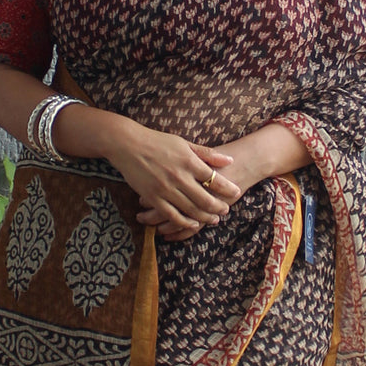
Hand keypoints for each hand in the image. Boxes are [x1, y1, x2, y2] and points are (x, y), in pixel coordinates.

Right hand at [105, 123, 241, 241]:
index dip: (228, 188)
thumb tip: (229, 159)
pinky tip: (192, 224)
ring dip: (205, 217)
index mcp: (189, 162)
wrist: (128, 145)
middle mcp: (180, 177)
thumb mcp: (184, 143)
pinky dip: (184, 222)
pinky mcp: (153, 198)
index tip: (236, 192)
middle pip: (206, 199)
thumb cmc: (157, 141)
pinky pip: (172, 215)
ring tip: (214, 219)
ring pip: (191, 210)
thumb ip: (207, 153)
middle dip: (219, 207)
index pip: (215, 179)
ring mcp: (166, 189)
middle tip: (226, 210)